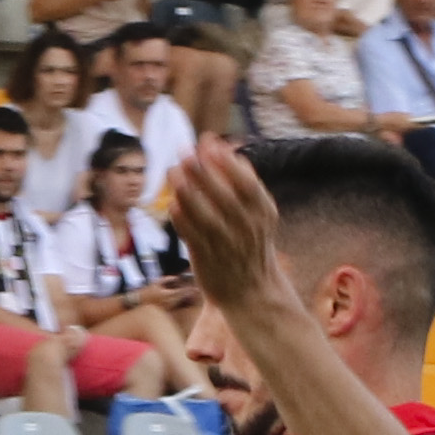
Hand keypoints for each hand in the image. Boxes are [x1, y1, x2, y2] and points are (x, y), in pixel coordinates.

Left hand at [173, 135, 286, 310]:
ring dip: (188, 193)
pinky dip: (183, 221)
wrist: (252, 293)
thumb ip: (242, 180)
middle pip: (224, 196)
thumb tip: (222, 147)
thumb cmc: (250, 243)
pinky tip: (172, 204)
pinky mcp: (207, 259)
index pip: (247, 183)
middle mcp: (247, 229)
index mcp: (263, 213)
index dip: (226, 161)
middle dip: (203, 171)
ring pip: (206, 216)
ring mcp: (227, 245)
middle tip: (184, 150)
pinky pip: (193, 237)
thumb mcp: (258, 212)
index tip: (208, 141)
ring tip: (173, 172)